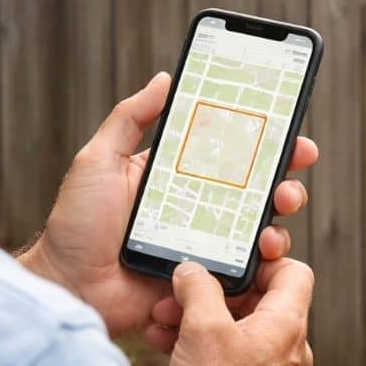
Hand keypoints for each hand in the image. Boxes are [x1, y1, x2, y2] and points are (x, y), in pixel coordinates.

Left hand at [18, 72, 318, 338]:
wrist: (69, 287)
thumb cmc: (76, 225)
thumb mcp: (98, 160)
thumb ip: (130, 118)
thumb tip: (164, 78)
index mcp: (174, 174)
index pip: (227, 151)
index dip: (261, 139)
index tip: (288, 127)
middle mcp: (195, 206)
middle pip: (254, 188)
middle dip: (284, 175)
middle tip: (296, 166)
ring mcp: (203, 242)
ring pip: (257, 226)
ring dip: (279, 215)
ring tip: (281, 208)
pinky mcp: (205, 276)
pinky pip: (244, 267)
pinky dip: (263, 258)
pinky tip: (265, 248)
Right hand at [163, 259, 314, 365]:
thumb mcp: (203, 332)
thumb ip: (199, 289)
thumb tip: (192, 270)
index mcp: (286, 325)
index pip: (293, 272)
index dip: (264, 260)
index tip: (230, 259)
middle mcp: (284, 347)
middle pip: (256, 300)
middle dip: (212, 292)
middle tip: (180, 292)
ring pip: (235, 327)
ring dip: (198, 318)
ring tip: (163, 319)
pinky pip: (227, 354)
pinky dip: (199, 344)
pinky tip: (164, 344)